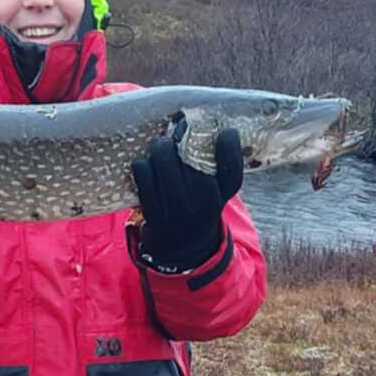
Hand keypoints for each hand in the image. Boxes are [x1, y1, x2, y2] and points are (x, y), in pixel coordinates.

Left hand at [131, 127, 242, 272]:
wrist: (184, 248)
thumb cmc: (200, 206)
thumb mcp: (218, 192)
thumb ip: (220, 166)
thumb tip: (212, 128)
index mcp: (222, 195)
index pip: (232, 170)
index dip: (229, 147)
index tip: (225, 132)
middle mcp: (203, 203)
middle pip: (190, 157)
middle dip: (180, 136)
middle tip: (176, 132)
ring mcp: (177, 207)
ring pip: (164, 160)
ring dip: (160, 147)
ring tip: (162, 147)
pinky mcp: (154, 210)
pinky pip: (143, 173)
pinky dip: (142, 164)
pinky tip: (147, 165)